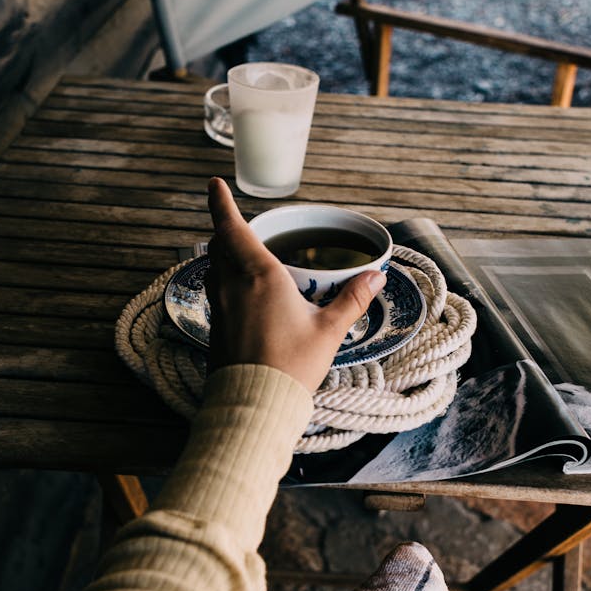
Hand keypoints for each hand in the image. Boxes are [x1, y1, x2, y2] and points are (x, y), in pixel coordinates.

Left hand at [205, 178, 385, 392]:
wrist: (253, 407)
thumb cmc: (291, 366)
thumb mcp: (329, 331)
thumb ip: (352, 300)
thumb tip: (375, 276)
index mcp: (258, 275)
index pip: (232, 227)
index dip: (220, 203)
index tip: (214, 183)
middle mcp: (231, 285)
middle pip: (219, 244)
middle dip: (226, 228)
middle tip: (237, 220)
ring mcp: (218, 307)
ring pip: (214, 268)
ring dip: (224, 254)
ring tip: (243, 254)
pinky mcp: (215, 328)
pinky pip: (216, 292)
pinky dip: (226, 281)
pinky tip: (245, 295)